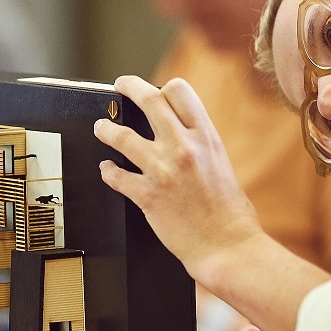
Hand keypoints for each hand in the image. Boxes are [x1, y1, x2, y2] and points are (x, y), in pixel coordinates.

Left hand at [95, 76, 263, 280]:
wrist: (227, 245)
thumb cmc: (230, 212)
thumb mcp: (220, 163)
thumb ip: (199, 144)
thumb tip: (180, 133)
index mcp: (205, 137)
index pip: (179, 91)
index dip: (163, 88)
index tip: (153, 90)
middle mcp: (183, 147)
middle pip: (148, 100)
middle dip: (129, 86)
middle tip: (120, 85)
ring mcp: (163, 170)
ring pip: (121, 136)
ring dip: (106, 129)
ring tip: (101, 128)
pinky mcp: (147, 196)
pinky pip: (115, 176)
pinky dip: (107, 171)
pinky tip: (107, 170)